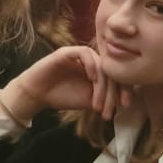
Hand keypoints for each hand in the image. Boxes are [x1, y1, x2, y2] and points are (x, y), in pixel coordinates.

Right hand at [0, 46, 135, 124]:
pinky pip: (85, 53)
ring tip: (97, 104)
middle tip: (109, 111)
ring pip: (100, 63)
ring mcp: (79, 55)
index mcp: (98, 70)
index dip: (125, 88)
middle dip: (113, 92)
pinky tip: (91, 80)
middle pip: (111, 70)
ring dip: (102, 86)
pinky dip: (92, 65)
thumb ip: (104, 97)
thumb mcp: (88, 100)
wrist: (37, 95)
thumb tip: (124, 100)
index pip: (117, 75)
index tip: (125, 105)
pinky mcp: (67, 52)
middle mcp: (91, 61)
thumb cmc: (61, 96)